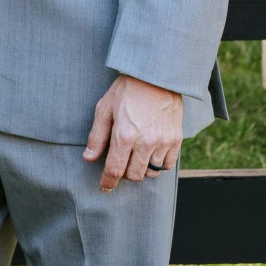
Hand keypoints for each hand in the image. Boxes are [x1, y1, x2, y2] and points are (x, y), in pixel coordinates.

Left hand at [84, 75, 183, 189]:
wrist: (156, 78)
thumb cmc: (126, 91)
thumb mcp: (104, 109)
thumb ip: (97, 136)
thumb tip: (89, 158)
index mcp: (125, 135)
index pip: (115, 169)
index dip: (108, 182)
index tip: (104, 187)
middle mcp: (146, 142)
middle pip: (134, 175)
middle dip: (124, 173)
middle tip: (119, 163)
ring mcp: (163, 142)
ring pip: (151, 172)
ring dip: (141, 169)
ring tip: (135, 155)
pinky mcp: (176, 140)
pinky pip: (167, 165)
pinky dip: (158, 164)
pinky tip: (150, 154)